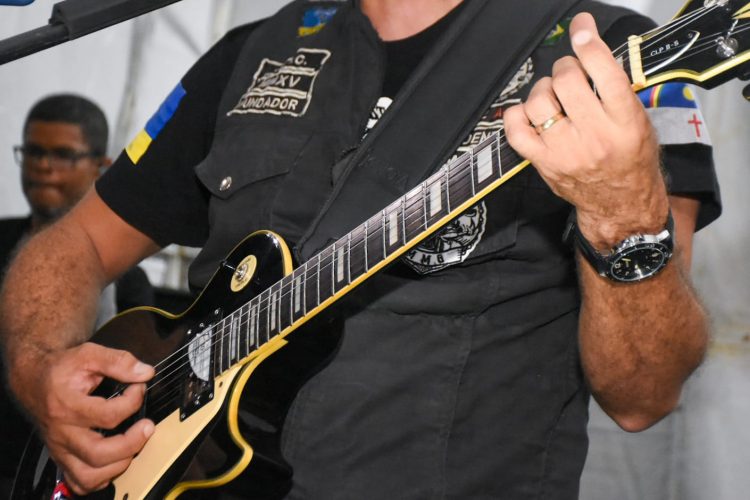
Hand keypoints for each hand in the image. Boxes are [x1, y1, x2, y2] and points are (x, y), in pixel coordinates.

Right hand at [17, 342, 154, 493]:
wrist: (33, 379)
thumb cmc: (61, 368)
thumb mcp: (88, 354)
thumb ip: (118, 361)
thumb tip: (145, 373)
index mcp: (67, 405)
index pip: (108, 415)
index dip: (133, 401)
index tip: (139, 388)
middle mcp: (62, 432)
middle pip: (98, 453)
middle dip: (131, 443)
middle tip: (147, 426)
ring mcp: (60, 448)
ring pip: (89, 475)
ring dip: (119, 465)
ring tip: (134, 444)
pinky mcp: (62, 457)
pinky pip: (79, 482)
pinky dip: (100, 479)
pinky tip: (114, 462)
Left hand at [504, 13, 668, 248]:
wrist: (621, 203)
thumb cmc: (631, 160)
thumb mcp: (639, 121)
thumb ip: (616, 89)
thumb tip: (590, 52)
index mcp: (624, 120)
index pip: (604, 70)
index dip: (588, 42)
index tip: (581, 28)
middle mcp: (594, 135)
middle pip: (567, 80)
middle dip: (566, 67)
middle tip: (571, 74)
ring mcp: (565, 150)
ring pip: (539, 101)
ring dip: (544, 89)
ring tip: (554, 96)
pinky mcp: (544, 162)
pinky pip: (516, 130)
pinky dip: (518, 115)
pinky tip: (529, 113)